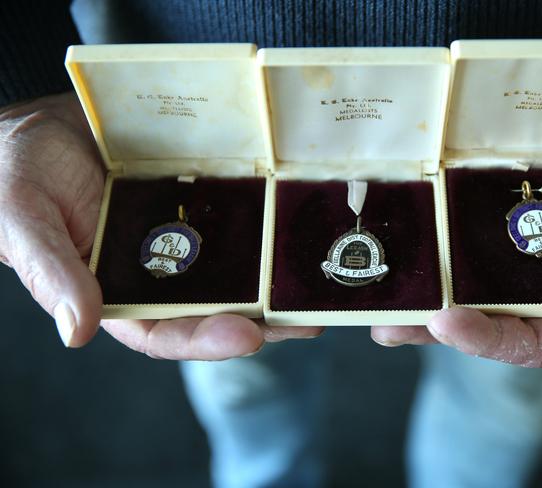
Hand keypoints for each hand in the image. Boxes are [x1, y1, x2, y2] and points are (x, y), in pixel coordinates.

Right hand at [0, 92, 322, 358]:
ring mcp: (176, 238)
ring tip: (312, 289)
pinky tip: (289, 236)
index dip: (204, 339)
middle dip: (259, 320)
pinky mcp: (192, 203)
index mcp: (113, 292)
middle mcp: (152, 273)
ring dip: (269, 285)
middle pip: (211, 308)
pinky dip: (258, 234)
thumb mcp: (23, 219)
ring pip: (229, 271)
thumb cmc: (15, 174)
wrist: (36, 127)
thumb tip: (78, 332)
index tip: (248, 335)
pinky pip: (229, 221)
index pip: (163, 331)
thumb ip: (51, 273)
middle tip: (305, 322)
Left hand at [372, 121, 541, 366]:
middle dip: (430, 324)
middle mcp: (540, 286)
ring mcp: (521, 251)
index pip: (522, 341)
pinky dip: (441, 232)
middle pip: (480, 315)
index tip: (443, 323)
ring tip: (381, 287)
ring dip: (426, 283)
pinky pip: (472, 229)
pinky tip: (409, 230)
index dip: (481, 339)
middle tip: (383, 324)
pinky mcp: (510, 216)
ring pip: (467, 276)